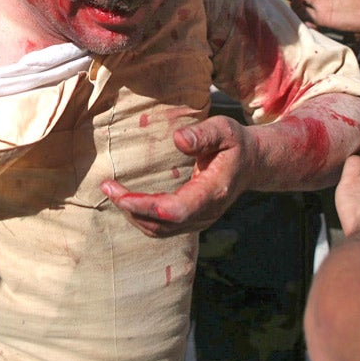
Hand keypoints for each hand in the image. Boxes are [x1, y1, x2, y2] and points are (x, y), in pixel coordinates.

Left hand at [101, 114, 249, 236]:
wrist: (252, 163)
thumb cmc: (236, 144)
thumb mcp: (225, 130)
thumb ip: (203, 134)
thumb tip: (178, 140)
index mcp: (213, 192)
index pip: (176, 210)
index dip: (146, 206)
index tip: (121, 195)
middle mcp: (206, 213)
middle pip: (162, 224)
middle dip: (131, 208)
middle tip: (107, 186)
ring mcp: (199, 220)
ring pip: (159, 230)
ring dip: (132, 214)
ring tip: (111, 191)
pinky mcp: (191, 220)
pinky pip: (162, 227)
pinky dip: (141, 216)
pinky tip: (127, 199)